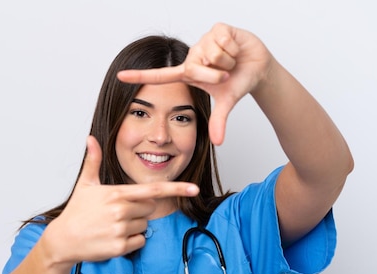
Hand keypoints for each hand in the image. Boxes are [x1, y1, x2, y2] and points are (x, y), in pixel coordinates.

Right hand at [47, 136, 198, 262]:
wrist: (63, 240)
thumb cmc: (76, 212)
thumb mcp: (85, 184)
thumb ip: (93, 161)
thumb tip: (91, 139)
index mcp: (117, 194)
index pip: (153, 190)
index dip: (176, 188)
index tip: (194, 189)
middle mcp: (121, 211)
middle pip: (150, 209)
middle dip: (139, 211)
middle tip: (117, 213)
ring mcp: (121, 230)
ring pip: (145, 226)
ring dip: (134, 226)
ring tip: (112, 226)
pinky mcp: (120, 247)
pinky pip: (139, 242)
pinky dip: (131, 242)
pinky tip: (113, 238)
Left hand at [117, 23, 273, 144]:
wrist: (257, 67)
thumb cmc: (237, 83)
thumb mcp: (226, 103)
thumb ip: (218, 121)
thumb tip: (218, 143)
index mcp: (189, 73)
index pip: (160, 76)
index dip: (140, 77)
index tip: (119, 77)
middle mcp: (193, 56)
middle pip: (197, 68)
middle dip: (217, 76)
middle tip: (226, 75)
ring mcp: (204, 40)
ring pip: (212, 54)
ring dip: (227, 61)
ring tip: (231, 61)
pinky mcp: (217, 28)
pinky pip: (222, 40)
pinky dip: (233, 47)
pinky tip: (235, 48)